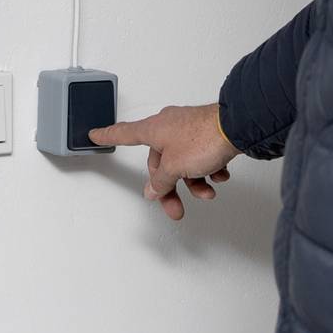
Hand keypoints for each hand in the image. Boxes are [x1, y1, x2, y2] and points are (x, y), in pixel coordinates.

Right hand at [86, 103, 238, 220]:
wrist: (238, 127)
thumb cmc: (204, 138)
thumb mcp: (174, 167)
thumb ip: (160, 181)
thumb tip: (153, 189)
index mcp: (154, 129)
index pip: (123, 134)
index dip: (108, 136)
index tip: (95, 134)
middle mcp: (170, 126)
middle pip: (160, 161)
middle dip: (169, 186)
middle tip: (175, 206)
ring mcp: (190, 129)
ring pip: (183, 162)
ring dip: (193, 182)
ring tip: (205, 192)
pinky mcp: (208, 133)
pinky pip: (201, 156)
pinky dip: (207, 170)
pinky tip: (218, 176)